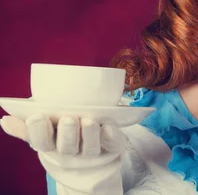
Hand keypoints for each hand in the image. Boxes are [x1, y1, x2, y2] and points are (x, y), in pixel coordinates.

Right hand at [1, 114, 124, 193]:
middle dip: (67, 134)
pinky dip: (110, 135)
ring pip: (90, 147)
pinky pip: (112, 144)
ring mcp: (92, 151)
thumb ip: (27, 127)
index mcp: (52, 145)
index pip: (42, 142)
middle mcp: (72, 151)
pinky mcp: (112, 147)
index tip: (37, 116)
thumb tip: (5, 120)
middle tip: (67, 118)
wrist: (93, 155)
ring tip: (88, 120)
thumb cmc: (63, 134)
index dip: (38, 131)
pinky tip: (108, 127)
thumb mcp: (45, 130)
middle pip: (67, 147)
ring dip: (89, 134)